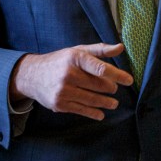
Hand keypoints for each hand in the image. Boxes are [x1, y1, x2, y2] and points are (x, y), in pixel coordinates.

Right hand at [9, 42, 132, 120]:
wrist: (32, 75)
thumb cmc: (60, 61)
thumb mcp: (77, 51)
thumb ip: (100, 50)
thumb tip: (120, 47)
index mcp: (75, 57)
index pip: (100, 68)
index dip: (117, 75)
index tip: (129, 80)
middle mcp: (68, 74)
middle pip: (99, 85)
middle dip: (110, 88)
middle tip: (114, 89)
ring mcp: (63, 90)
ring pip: (92, 100)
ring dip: (106, 103)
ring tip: (113, 103)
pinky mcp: (59, 104)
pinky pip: (82, 110)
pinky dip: (94, 113)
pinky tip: (101, 113)